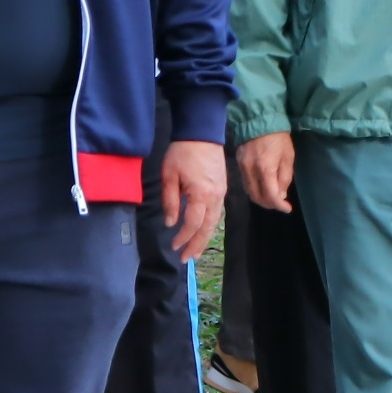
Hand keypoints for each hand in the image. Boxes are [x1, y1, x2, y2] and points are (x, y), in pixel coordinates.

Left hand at [161, 139, 225, 260]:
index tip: (173, 247)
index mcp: (201, 194)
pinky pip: (217, 213)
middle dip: (196, 245)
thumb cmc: (182, 153)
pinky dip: (210, 226)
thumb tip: (170, 223)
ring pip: (214, 222)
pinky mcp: (223, 189)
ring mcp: (221, 193)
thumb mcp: (169, 175)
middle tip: (187, 259)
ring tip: (195, 252)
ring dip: (204, 238)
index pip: (192, 223)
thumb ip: (170, 201)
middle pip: (207, 228)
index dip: (183, 237)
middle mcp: (215, 197)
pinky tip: (203, 231)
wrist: (202, 133)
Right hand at [236, 131, 295, 211]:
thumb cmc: (278, 137)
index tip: (287, 208)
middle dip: (269, 204)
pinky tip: (263, 185)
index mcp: (265, 168)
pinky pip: (245, 182)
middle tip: (280, 203)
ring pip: (249, 191)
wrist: (259, 119)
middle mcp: (250, 170)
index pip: (270, 196)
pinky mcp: (238, 163)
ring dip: (261, 198)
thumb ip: (284, 178)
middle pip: (257, 197)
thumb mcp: (288, 157)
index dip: (279, 205)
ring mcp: (242, 167)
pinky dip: (254, 188)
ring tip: (272, 196)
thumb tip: (281, 195)